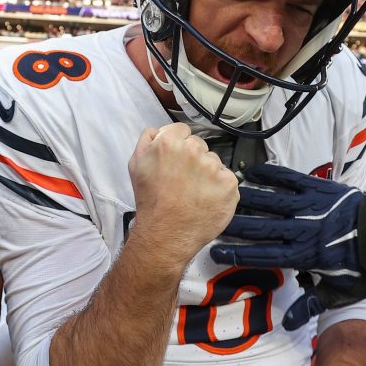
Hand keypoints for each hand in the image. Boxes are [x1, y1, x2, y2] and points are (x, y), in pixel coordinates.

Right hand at [128, 123, 238, 261]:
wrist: (166, 234)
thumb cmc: (151, 203)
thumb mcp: (136, 165)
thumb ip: (147, 140)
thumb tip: (158, 130)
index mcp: (170, 142)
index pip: (183, 131)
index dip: (179, 146)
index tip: (176, 161)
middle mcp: (193, 150)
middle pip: (199, 145)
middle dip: (193, 159)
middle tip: (183, 180)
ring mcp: (213, 167)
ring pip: (214, 162)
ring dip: (207, 174)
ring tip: (194, 193)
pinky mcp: (229, 183)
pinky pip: (227, 178)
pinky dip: (219, 188)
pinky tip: (206, 200)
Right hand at [210, 163, 365, 329]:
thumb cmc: (364, 268)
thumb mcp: (340, 293)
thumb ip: (311, 304)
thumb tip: (286, 323)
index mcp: (305, 256)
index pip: (264, 256)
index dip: (238, 254)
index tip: (217, 251)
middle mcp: (304, 230)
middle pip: (262, 227)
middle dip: (236, 225)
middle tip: (214, 221)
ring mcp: (311, 207)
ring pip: (272, 201)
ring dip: (249, 198)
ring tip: (228, 195)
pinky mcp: (320, 188)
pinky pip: (291, 179)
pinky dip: (273, 175)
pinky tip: (255, 171)